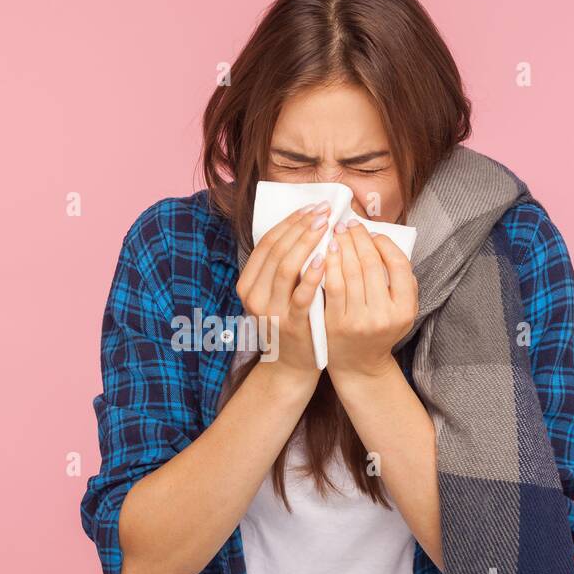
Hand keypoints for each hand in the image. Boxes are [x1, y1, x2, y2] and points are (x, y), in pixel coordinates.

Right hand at [235, 201, 330, 378]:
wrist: (290, 366)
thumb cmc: (288, 322)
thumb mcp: (274, 295)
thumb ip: (281, 267)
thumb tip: (303, 225)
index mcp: (247, 285)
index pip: (267, 243)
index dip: (289, 222)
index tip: (311, 206)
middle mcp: (254, 297)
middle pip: (276, 251)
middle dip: (301, 226)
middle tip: (323, 211)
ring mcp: (271, 312)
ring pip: (286, 267)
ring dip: (307, 243)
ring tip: (326, 226)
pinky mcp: (291, 325)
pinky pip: (300, 295)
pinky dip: (312, 275)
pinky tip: (324, 259)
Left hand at [323, 219, 417, 381]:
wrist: (359, 365)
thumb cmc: (380, 330)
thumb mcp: (402, 310)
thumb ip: (401, 281)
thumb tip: (383, 242)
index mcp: (405, 309)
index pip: (398, 264)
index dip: (384, 243)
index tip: (372, 232)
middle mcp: (384, 316)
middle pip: (371, 264)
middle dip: (358, 239)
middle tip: (348, 224)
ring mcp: (359, 321)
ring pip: (350, 272)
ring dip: (341, 246)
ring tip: (336, 233)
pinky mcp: (336, 324)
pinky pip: (331, 286)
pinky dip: (328, 265)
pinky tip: (324, 252)